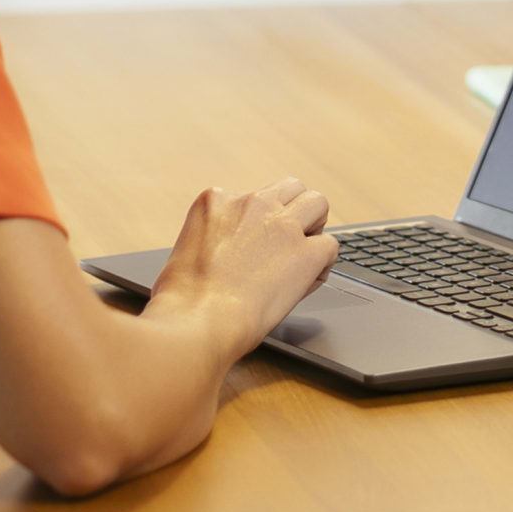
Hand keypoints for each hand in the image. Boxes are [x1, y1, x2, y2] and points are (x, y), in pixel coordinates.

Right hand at [145, 176, 338, 356]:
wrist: (197, 323)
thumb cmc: (181, 301)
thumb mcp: (183, 251)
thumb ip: (208, 241)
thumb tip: (220, 255)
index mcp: (216, 201)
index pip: (253, 198)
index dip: (258, 225)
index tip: (253, 248)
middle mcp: (252, 204)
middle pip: (291, 188)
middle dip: (293, 211)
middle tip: (287, 241)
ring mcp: (281, 226)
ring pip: (318, 203)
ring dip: (315, 226)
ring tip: (304, 253)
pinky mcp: (306, 253)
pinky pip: (330, 246)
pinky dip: (323, 264)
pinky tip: (307, 280)